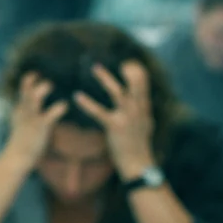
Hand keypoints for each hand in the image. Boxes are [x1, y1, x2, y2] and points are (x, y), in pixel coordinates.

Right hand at [4, 72, 68, 169]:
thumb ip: (28, 116)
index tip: (36, 74)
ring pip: (34, 97)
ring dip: (42, 88)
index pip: (23, 90)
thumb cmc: (22, 144)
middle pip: (26, 89)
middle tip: (43, 78)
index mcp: (20, 110)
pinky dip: (59, 108)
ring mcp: (31, 118)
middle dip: (31, 80)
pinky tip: (64, 105)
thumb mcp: (22, 126)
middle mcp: (24, 111)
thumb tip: (36, 113)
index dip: (29, 80)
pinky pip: (50, 114)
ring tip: (49, 85)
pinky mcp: (40, 126)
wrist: (17, 158)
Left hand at [73, 62, 156, 179]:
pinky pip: (99, 112)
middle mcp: (138, 109)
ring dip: (105, 79)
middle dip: (130, 71)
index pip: (144, 84)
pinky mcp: (114, 126)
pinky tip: (77, 96)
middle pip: (136, 84)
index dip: (138, 72)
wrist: (137, 162)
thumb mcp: (145, 123)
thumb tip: (143, 99)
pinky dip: (87, 103)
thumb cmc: (139, 143)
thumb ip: (142, 109)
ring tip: (95, 67)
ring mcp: (127, 117)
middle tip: (122, 59)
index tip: (130, 61)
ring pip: (117, 93)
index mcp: (144, 107)